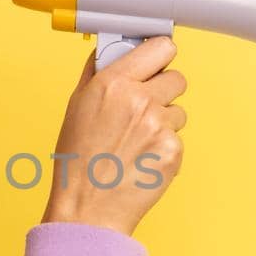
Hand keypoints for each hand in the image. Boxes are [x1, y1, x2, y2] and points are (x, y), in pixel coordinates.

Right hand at [40, 36, 186, 237]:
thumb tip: (110, 49)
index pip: (161, 47)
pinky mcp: (173, 150)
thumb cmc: (77, 161)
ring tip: (137, 141)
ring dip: (164, 121)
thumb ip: (97, 73)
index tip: (156, 61)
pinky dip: (163, 147)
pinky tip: (142, 159)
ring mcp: (159, 126)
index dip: (159, 55)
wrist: (88, 208)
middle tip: (143, 108)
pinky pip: (177, 138)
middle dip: (163, 90)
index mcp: (113, 83)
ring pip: (179, 111)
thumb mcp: (76, 106)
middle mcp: (140, 100)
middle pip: (177, 78)